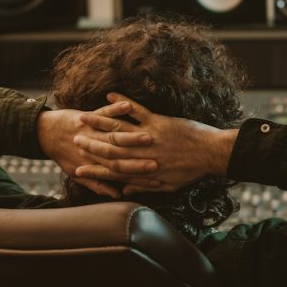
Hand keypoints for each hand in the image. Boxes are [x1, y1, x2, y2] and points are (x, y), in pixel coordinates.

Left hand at [36, 100, 160, 197]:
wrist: (44, 133)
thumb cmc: (63, 153)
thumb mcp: (75, 171)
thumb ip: (96, 184)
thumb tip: (116, 196)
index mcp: (92, 164)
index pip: (117, 172)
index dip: (138, 176)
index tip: (155, 178)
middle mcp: (94, 148)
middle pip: (119, 153)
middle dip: (139, 156)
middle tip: (158, 163)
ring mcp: (91, 131)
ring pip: (113, 131)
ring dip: (133, 136)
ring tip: (149, 135)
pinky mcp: (89, 116)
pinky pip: (104, 111)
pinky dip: (116, 107)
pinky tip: (128, 105)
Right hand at [74, 93, 238, 194]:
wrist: (212, 153)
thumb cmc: (193, 170)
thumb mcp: (169, 185)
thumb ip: (146, 187)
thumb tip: (127, 190)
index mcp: (143, 169)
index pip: (113, 171)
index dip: (94, 170)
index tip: (77, 169)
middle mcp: (142, 153)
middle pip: (109, 148)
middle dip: (89, 144)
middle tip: (73, 140)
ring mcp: (148, 135)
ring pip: (118, 129)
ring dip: (99, 122)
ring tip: (82, 118)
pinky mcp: (158, 121)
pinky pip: (137, 110)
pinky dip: (123, 103)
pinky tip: (110, 95)